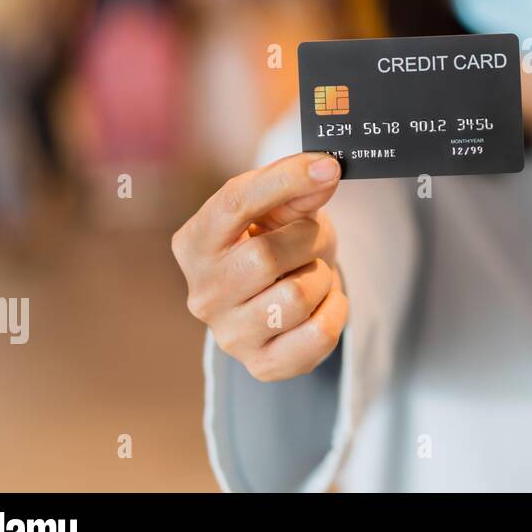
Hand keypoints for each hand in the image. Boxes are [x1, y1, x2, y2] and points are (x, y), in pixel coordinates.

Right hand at [171, 153, 347, 381]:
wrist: (284, 291)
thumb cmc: (279, 240)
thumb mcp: (283, 207)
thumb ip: (298, 186)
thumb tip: (324, 170)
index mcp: (196, 242)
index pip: (234, 203)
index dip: (285, 180)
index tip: (327, 166)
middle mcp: (202, 293)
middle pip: (266, 257)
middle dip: (306, 241)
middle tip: (309, 242)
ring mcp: (229, 335)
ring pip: (295, 298)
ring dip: (322, 277)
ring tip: (312, 273)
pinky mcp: (262, 365)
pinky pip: (318, 335)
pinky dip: (335, 310)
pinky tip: (324, 302)